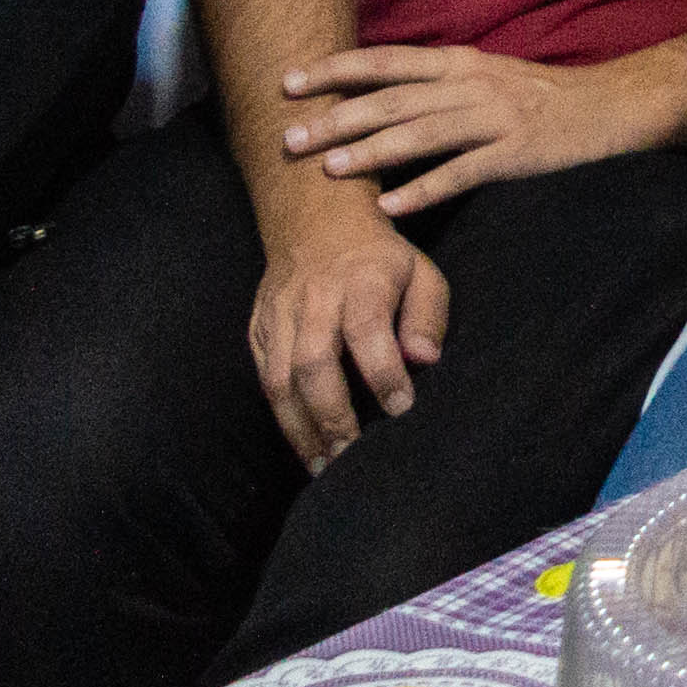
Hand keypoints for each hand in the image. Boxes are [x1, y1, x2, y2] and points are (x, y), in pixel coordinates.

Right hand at [247, 197, 448, 469]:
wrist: (314, 219)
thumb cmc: (380, 258)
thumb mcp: (420, 270)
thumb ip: (428, 314)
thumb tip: (425, 359)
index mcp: (361, 280)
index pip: (366, 330)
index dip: (382, 372)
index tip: (401, 408)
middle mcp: (314, 299)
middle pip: (313, 363)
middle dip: (331, 416)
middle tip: (351, 458)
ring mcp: (279, 315)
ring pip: (279, 378)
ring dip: (300, 428)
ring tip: (323, 467)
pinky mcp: (258, 328)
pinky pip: (263, 377)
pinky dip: (281, 415)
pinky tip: (302, 444)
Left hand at [279, 43, 648, 215]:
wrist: (607, 105)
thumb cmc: (537, 93)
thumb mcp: (483, 73)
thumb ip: (433, 82)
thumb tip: (371, 93)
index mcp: (458, 62)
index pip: (385, 61)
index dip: (336, 70)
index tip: (289, 82)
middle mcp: (469, 85)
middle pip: (393, 100)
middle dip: (338, 118)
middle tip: (292, 137)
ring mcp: (493, 119)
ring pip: (422, 134)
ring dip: (373, 152)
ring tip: (330, 170)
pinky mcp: (515, 153)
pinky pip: (462, 173)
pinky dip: (424, 190)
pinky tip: (390, 208)